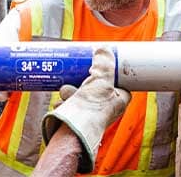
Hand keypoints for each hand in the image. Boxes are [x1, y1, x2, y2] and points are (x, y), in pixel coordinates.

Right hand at [42, 47, 130, 172]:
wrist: (71, 131)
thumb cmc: (92, 108)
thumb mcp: (101, 79)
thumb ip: (103, 63)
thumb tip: (103, 49)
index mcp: (118, 100)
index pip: (118, 82)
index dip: (109, 72)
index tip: (100, 63)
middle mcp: (106, 108)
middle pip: (94, 85)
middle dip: (82, 81)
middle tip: (79, 79)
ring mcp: (90, 114)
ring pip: (78, 92)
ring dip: (70, 91)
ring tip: (68, 93)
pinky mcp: (75, 117)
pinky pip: (68, 103)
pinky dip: (64, 102)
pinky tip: (62, 103)